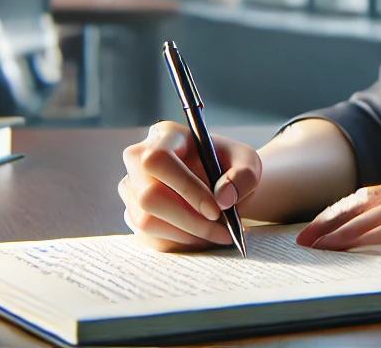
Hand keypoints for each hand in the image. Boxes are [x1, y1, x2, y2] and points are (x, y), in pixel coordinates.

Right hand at [118, 121, 260, 251]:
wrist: (221, 184)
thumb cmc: (231, 167)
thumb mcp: (249, 164)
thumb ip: (243, 176)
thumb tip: (223, 198)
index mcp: (165, 136)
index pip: (159, 160)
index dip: (185, 187)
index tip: (216, 210)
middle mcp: (138, 159)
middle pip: (148, 196)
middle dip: (190, 220)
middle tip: (223, 231)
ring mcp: (131, 188)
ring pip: (146, 221)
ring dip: (187, 235)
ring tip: (218, 234)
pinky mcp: (133, 213)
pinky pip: (148, 238)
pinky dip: (179, 244)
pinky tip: (202, 237)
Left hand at [296, 170, 380, 270]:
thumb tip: (370, 247)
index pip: (371, 195)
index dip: (337, 213)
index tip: (310, 233)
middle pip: (370, 196)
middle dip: (332, 218)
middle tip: (303, 241)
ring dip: (347, 227)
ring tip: (321, 246)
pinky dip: (377, 232)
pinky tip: (357, 246)